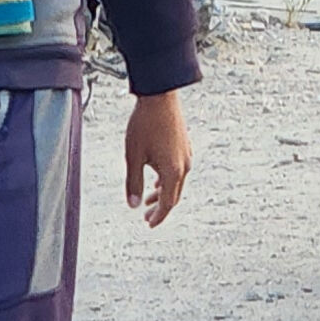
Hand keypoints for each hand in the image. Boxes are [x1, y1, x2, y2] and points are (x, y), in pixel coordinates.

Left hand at [123, 91, 189, 225]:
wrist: (160, 96)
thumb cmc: (145, 124)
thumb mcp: (134, 156)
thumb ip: (134, 183)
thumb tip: (133, 205)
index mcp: (173, 172)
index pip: (167, 203)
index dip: (158, 216)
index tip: (149, 224)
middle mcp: (184, 166)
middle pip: (174, 195)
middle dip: (160, 208)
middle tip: (147, 217)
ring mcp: (186, 155)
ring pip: (176, 182)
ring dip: (162, 193)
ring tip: (148, 198)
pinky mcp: (184, 146)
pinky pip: (178, 170)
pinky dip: (167, 180)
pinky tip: (156, 178)